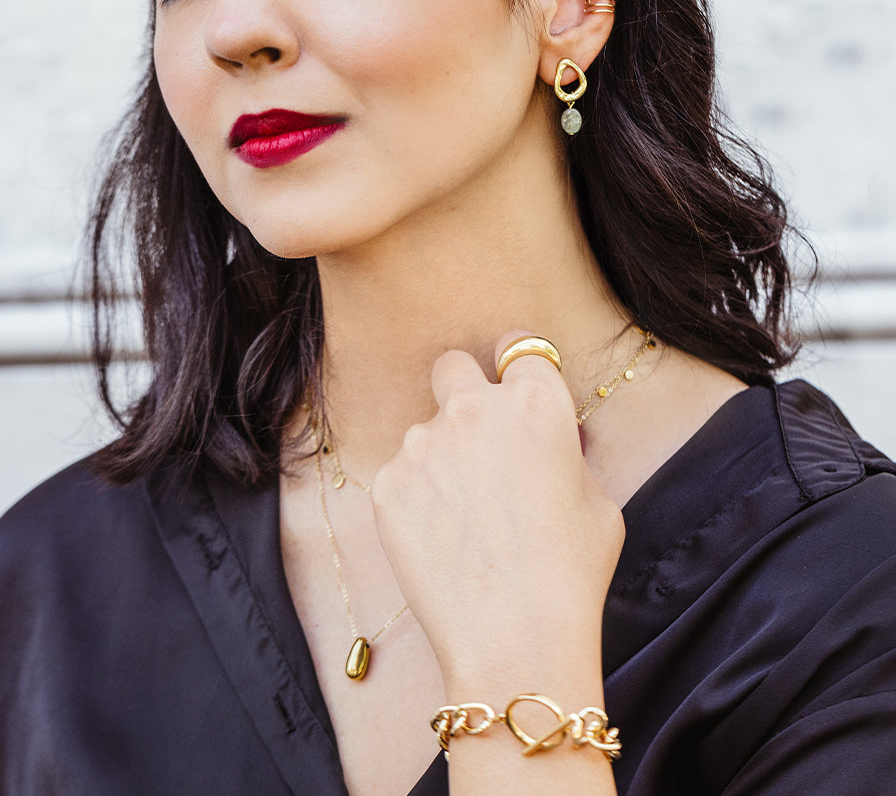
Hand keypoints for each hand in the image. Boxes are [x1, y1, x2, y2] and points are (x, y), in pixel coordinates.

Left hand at [371, 330, 624, 693]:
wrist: (514, 638)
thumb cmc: (571, 574)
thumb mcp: (597, 501)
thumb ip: (565, 452)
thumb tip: (547, 442)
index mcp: (535, 402)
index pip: (519, 347)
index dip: (518, 369)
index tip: (515, 390)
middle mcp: (475, 409)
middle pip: (454, 364)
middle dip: (464, 388)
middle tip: (477, 435)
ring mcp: (424, 444)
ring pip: (426, 430)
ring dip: (441, 457)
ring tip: (465, 519)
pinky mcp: (389, 484)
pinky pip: (402, 475)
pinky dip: (417, 498)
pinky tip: (441, 540)